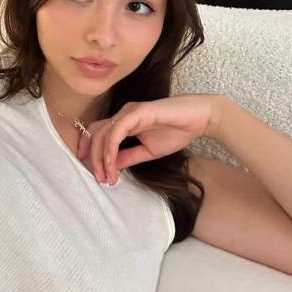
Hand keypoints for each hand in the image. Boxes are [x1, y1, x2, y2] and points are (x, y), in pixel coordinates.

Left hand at [77, 94, 224, 184]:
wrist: (200, 119)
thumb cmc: (177, 131)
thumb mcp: (148, 151)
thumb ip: (129, 157)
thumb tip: (111, 168)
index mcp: (124, 122)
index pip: (98, 134)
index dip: (90, 152)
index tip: (94, 173)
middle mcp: (123, 114)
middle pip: (96, 134)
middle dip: (93, 158)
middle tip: (99, 179)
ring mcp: (129, 111)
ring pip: (103, 133)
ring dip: (101, 157)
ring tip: (106, 177)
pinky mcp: (138, 111)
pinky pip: (117, 130)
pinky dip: (111, 149)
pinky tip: (113, 165)